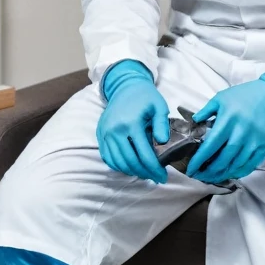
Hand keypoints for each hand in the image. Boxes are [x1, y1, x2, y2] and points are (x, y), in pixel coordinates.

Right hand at [97, 66, 169, 183]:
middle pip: (130, 162)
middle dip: (145, 173)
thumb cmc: (145, 96)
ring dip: (132, 171)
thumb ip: (161, 124)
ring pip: (117, 162)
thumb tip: (163, 142)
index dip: (154, 169)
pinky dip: (119, 166)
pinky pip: (108, 157)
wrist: (124, 86)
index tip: (163, 176)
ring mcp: (105, 134)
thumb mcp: (159, 106)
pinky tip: (130, 167)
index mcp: (131, 124)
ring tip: (145, 173)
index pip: (144, 154)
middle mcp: (115, 131)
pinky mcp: (100, 135)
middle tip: (156, 178)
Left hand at [185, 80, 264, 184]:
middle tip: (201, 176)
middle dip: (210, 171)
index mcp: (228, 120)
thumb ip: (206, 110)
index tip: (191, 169)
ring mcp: (254, 141)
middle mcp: (241, 132)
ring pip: (236, 164)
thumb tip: (194, 121)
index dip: (199, 160)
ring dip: (223, 173)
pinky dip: (239, 172)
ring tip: (213, 177)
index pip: (210, 145)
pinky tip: (231, 173)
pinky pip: (251, 164)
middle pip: (223, 159)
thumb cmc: (246, 95)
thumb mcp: (222, 97)